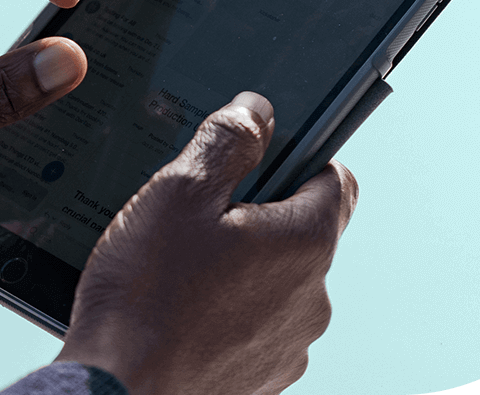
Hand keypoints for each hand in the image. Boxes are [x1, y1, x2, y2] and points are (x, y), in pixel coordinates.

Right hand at [56, 92, 358, 394]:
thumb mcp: (179, 193)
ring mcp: (290, 343)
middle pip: (303, 230)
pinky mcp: (264, 376)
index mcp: (305, 242)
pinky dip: (232, 310)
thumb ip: (228, 141)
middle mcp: (312, 297)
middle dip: (259, 214)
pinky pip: (259, 324)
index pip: (336, 178)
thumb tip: (258, 111)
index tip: (265, 158)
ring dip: (244, 265)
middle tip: (201, 218)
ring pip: (278, 279)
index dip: (302, 158)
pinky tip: (184, 310)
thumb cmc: (143, 299)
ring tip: (184, 270)